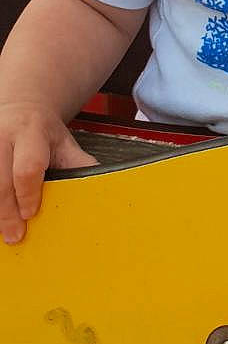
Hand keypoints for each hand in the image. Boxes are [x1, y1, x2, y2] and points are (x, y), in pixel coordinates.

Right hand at [0, 103, 97, 244]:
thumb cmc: (43, 132)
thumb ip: (80, 164)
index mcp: (32, 132)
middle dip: (7, 212)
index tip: (30, 214)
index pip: (28, 167)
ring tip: (2, 230)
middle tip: (15, 235)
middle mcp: (4, 136)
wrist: (22, 108)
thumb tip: (102, 188)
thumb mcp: (65, 143)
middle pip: (1, 181)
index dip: (29, 194)